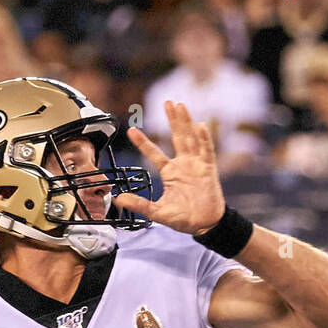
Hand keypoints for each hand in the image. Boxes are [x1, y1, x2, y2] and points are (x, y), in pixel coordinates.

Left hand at [117, 101, 226, 235]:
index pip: (154, 153)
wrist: (204, 225)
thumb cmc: (183, 218)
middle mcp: (183, 164)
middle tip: (167, 102)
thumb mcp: (157, 213)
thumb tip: (118, 199)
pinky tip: (200, 126)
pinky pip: (207, 151)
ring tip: (180, 105)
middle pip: (177, 137)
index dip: (143, 142)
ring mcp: (196, 165)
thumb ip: (139, 204)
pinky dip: (204, 138)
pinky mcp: (208, 169)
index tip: (131, 130)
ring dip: (186, 122)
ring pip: (191, 138)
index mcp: (170, 172)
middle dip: (173, 120)